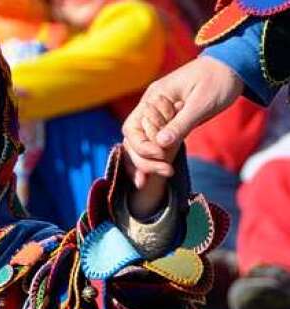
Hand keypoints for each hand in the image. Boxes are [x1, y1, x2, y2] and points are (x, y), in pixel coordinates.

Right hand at [123, 56, 243, 186]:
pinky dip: (150, 161)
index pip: (132, 127)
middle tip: (165, 172)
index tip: (161, 155)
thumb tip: (160, 144)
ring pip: (140, 145)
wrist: (233, 67)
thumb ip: (180, 123)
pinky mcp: (168, 124)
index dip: (142, 145)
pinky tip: (148, 178)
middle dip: (143, 160)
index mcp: (154, 96)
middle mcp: (150, 107)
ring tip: (145, 183)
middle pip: (133, 140)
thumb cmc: (219, 79)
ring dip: (143, 164)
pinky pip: (153, 145)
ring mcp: (158, 116)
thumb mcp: (202, 103)